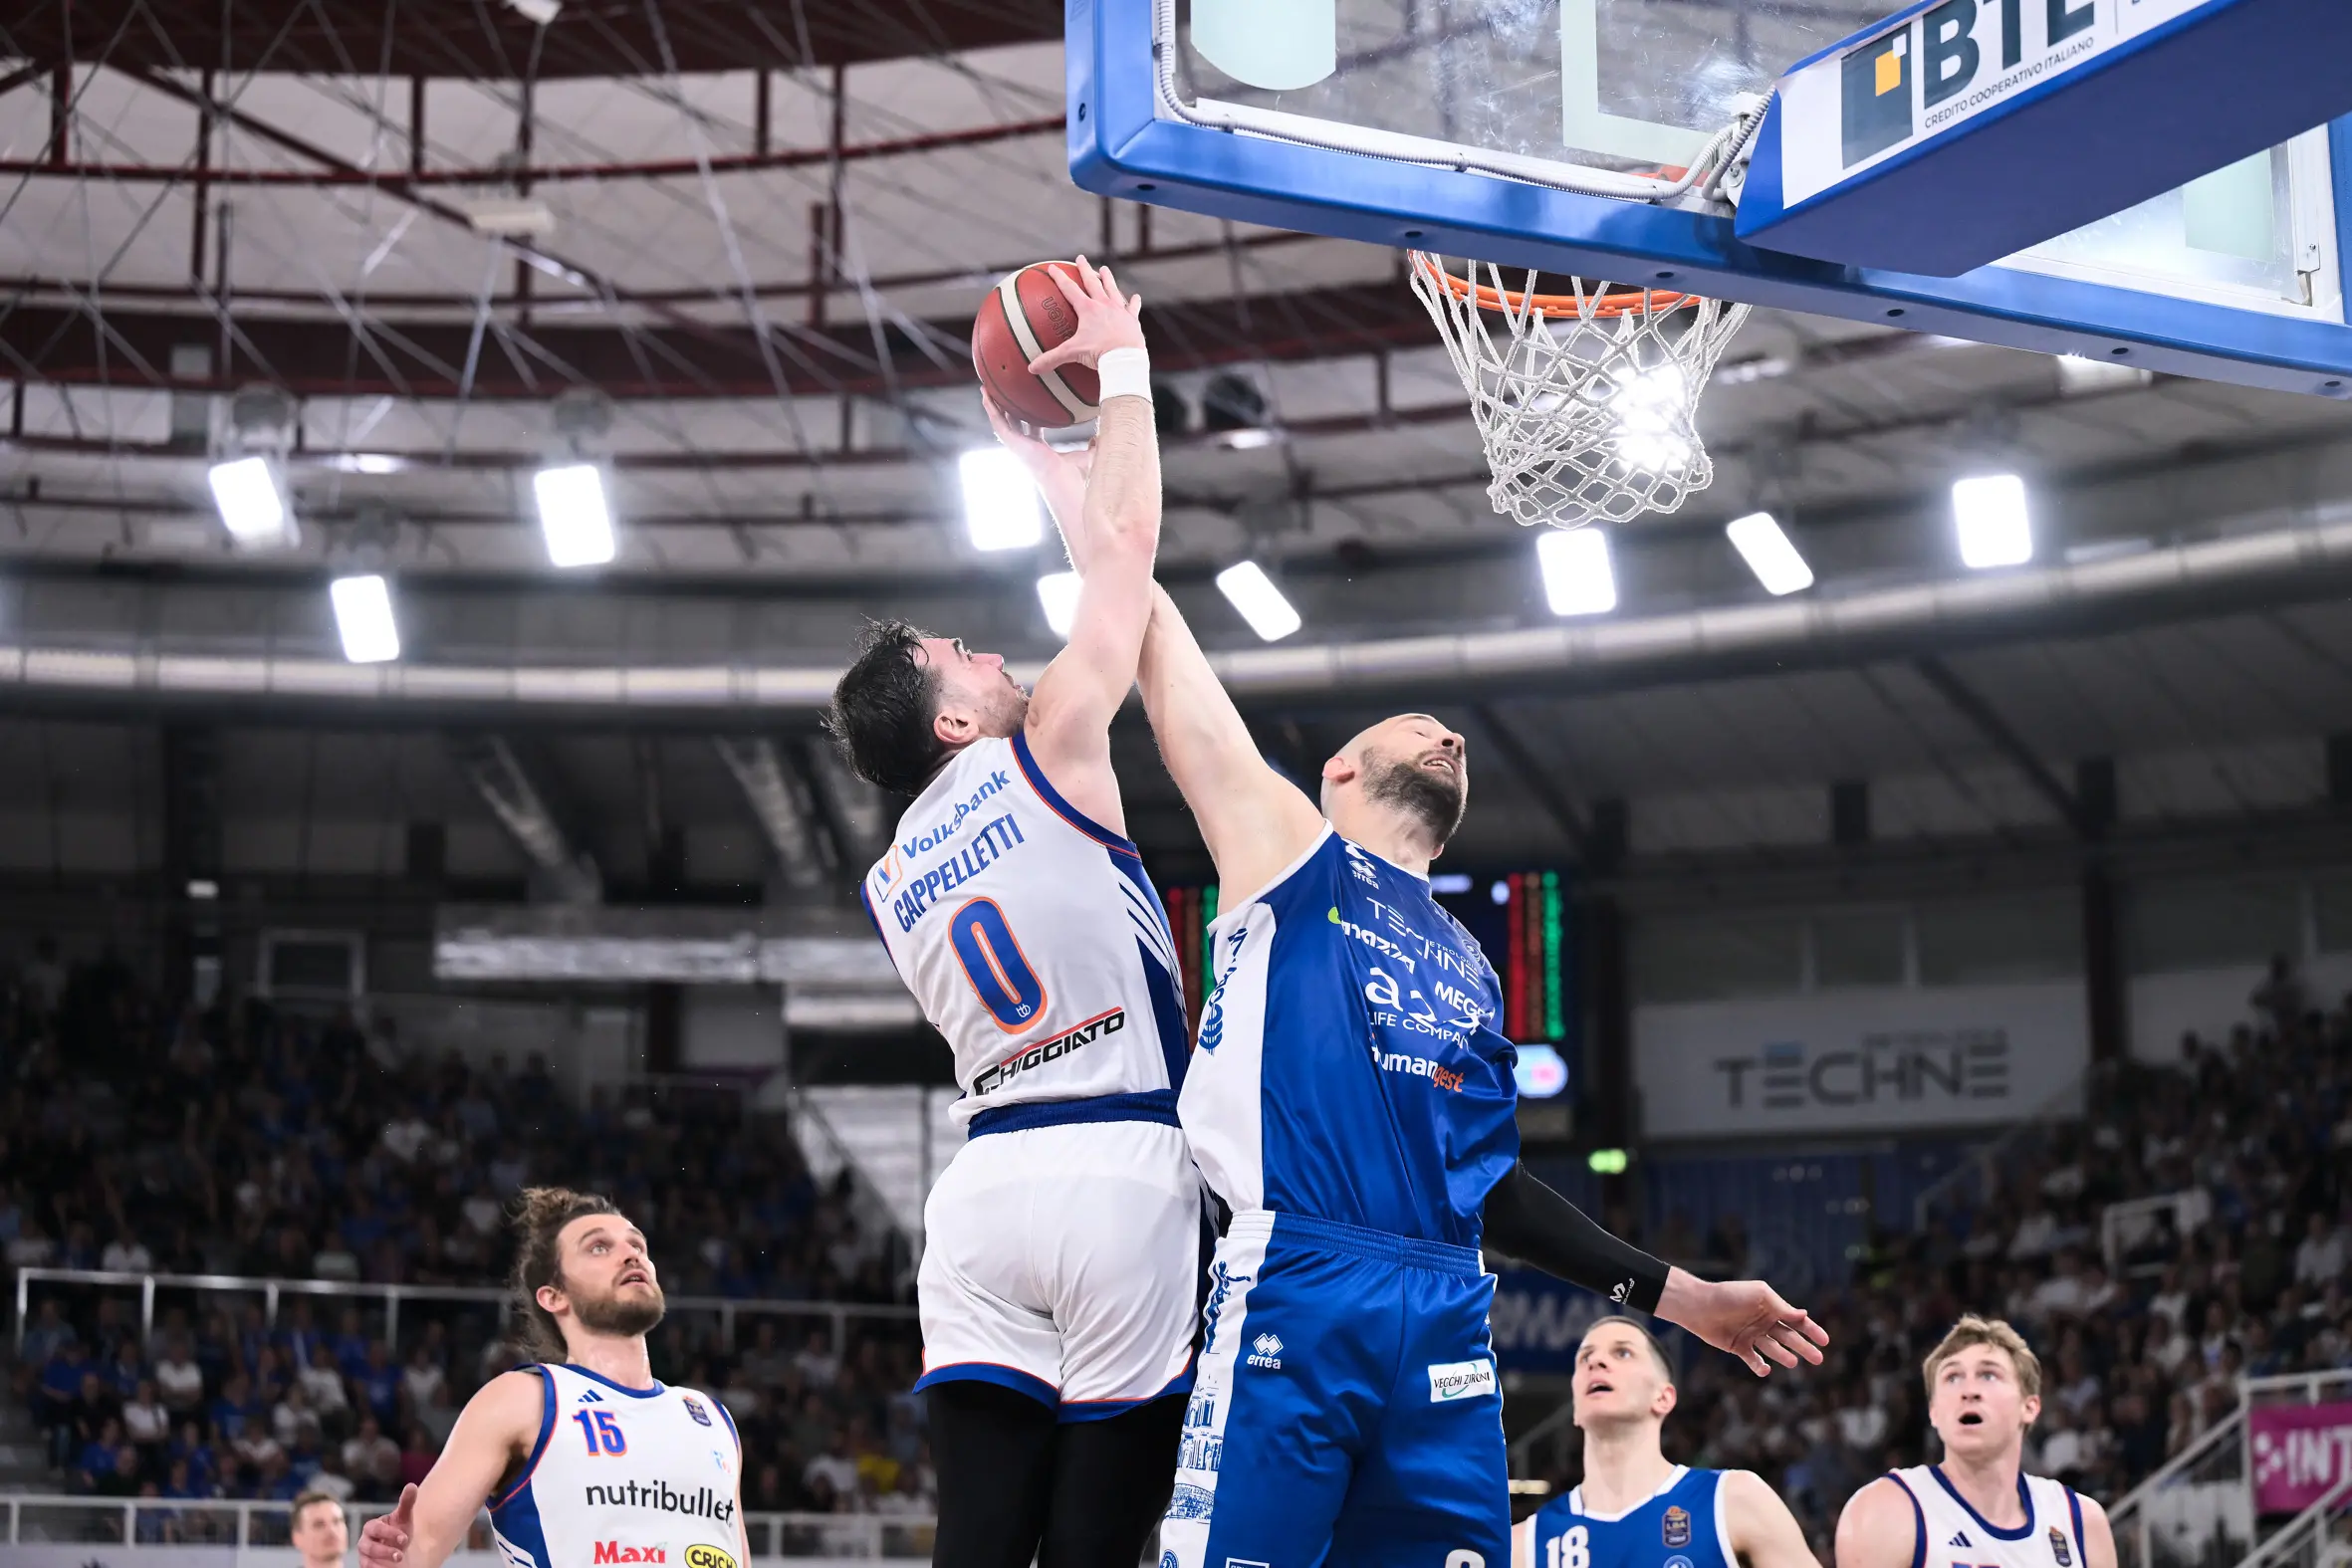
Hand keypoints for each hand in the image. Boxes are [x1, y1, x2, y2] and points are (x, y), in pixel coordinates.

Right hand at [359, 1483, 415, 1566]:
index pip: (375, 1528)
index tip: (404, 1538)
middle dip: (384, 1550)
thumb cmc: (400, 1530)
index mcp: (372, 1527)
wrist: (400, 1549)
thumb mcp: (405, 1517)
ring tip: (399, 1560)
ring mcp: (365, 1556)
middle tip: (401, 1554)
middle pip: (368, 1546)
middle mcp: (365, 1542)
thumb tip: (411, 1485)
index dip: (388, 1533)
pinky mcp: (368, 1567)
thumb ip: (407, 1502)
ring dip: (382, 1561)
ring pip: (367, 1560)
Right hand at [983, 395, 1092, 485]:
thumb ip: (1093, 446)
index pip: (1032, 428)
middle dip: (1007, 407)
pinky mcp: (1013, 443)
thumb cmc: (1075, 475)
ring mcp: (1017, 445)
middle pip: (1013, 422)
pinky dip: (991, 409)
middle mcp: (1026, 447)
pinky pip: (998, 422)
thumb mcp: (1087, 455)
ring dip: (993, 405)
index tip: (1028, 402)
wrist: (1065, 482)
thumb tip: (1099, 438)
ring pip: (1001, 420)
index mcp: (1040, 449)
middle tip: (1003, 391)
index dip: (1029, 416)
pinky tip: (986, 395)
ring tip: (987, 387)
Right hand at [1026, 255, 1145, 375]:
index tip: (1052, 267)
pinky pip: (1133, 307)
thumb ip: (1051, 359)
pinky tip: (1135, 297)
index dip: (1059, 277)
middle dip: (1085, 269)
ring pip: (1112, 289)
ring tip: (1105, 269)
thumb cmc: (1098, 354)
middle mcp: (1104, 304)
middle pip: (1092, 281)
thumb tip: (1031, 368)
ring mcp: (1119, 310)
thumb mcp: (1072, 354)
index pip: (1069, 288)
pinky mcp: (1132, 319)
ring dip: (1108, 278)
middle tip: (1081, 258)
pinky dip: (1133, 302)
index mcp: (1087, 309)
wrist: (1125, 359)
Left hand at [1656, 1271, 1828, 1376]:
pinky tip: (1765, 1369)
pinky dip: (1760, 1367)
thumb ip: (1782, 1308)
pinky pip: (1754, 1360)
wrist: (1699, 1306)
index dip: (1812, 1330)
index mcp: (1771, 1307)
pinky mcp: (1738, 1347)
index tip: (1825, 1341)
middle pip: (1789, 1337)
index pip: (1796, 1321)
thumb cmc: (1730, 1296)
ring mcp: (1752, 1335)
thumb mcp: (1759, 1297)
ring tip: (1793, 1362)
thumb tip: (1804, 1315)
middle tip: (1818, 1359)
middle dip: (1804, 1347)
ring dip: (1784, 1356)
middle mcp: (1763, 1322)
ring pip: (1774, 1349)